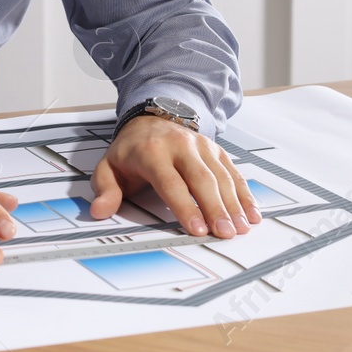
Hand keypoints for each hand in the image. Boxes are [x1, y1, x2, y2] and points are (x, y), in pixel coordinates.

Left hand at [90, 115, 260, 236]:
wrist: (150, 118)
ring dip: (233, 204)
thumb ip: (105, 189)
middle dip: (215, 208)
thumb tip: (100, 211)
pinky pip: (233, 172)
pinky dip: (244, 194)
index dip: (185, 206)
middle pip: (201, 179)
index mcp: (152, 151)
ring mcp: (201, 147)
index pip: (171, 182)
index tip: (197, 229)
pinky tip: (252, 214)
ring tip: (241, 229)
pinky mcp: (215, 150)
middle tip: (225, 234)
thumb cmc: (130, 150)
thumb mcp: (109, 167)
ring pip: (221, 176)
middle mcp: (180, 146)